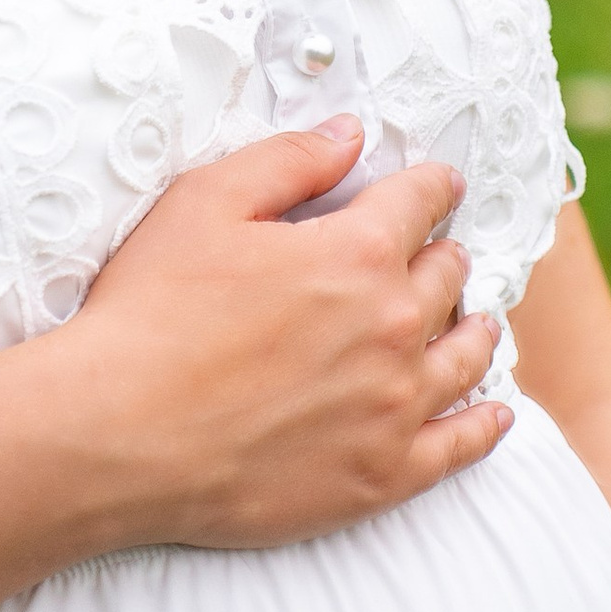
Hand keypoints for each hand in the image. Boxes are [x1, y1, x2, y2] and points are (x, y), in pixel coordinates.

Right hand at [54, 115, 509, 553]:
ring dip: (474, 330)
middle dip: (444, 257)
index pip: (417, 203)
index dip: (429, 186)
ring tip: (476, 323)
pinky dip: (484, 426)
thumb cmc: (150, 314)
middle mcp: (393, 328)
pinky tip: (494, 414)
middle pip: (447, 278)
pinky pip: (459, 446)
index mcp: (357, 254)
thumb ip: (288, 161)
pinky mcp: (382, 475)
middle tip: (439, 255)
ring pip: (466, 357)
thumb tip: (350, 136)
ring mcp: (394, 407)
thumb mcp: (204, 204)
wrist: (116, 435)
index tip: (439, 185)